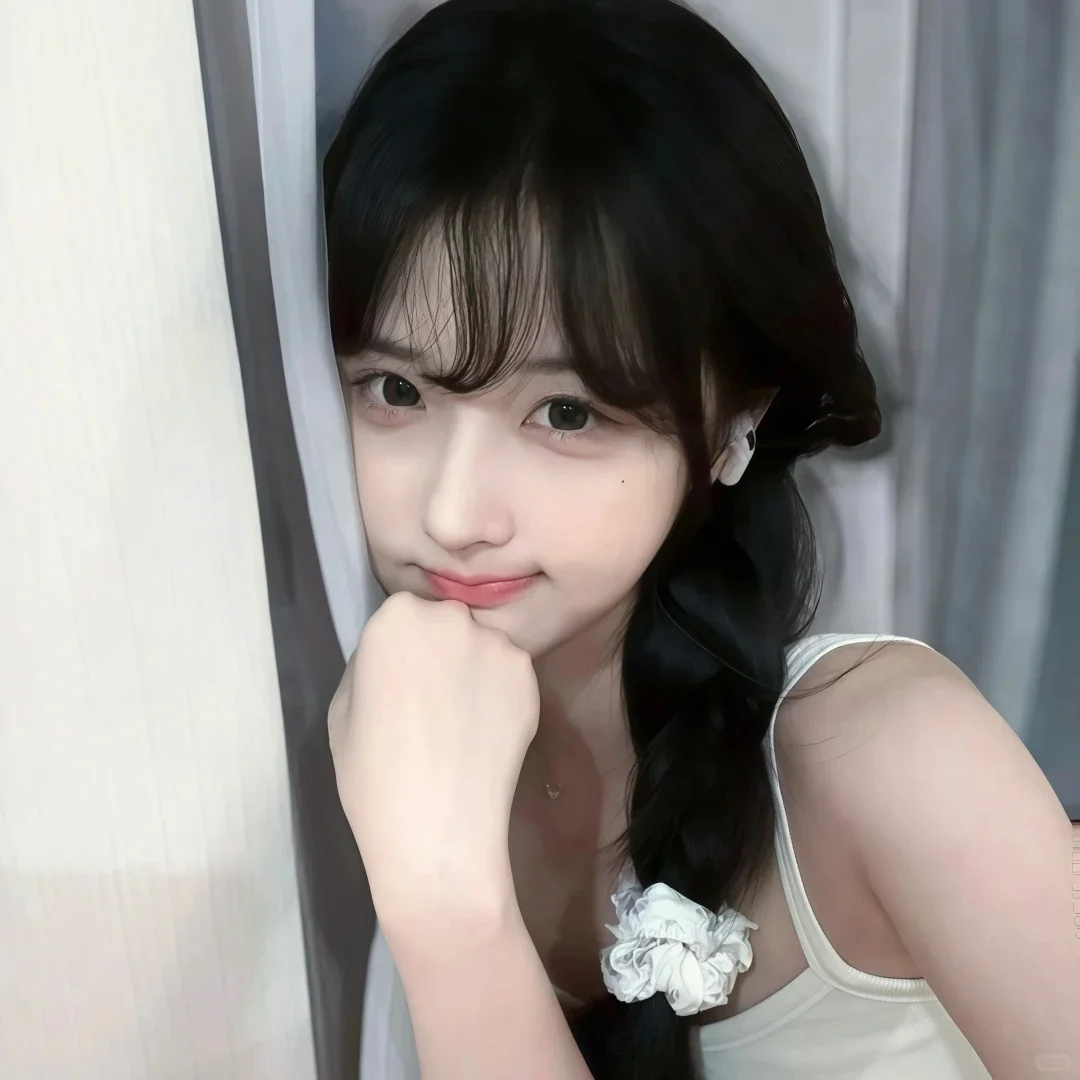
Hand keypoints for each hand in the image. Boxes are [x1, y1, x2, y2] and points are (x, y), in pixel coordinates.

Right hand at [329, 592, 539, 938]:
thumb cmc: (372, 775)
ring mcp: (497, 644)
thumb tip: (395, 658)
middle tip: (432, 703)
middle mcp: (452, 616)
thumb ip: (370, 666)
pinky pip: (508, 675)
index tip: (399, 684)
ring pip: (481, 648)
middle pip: (446, 624)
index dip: (400, 652)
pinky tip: (486, 733)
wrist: (438, 830)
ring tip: (462, 724)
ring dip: (473, 672)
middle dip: (440, 652)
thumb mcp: (342, 710)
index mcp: (396, 616)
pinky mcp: (530, 677)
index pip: (401, 616)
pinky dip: (500, 695)